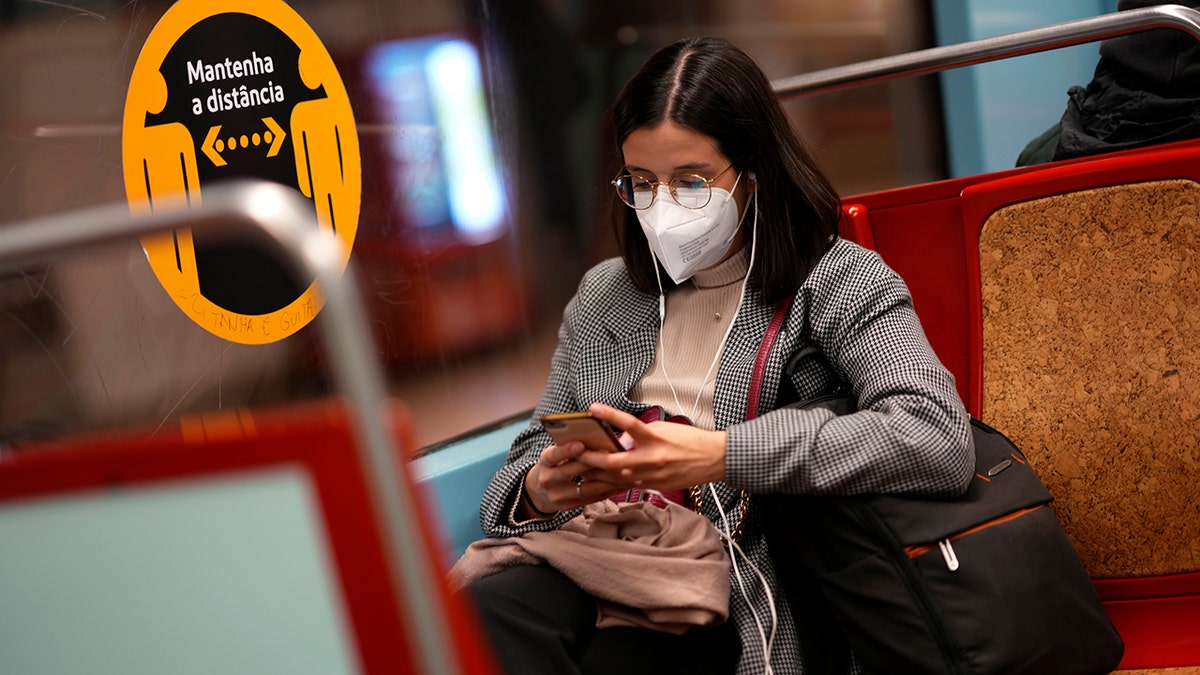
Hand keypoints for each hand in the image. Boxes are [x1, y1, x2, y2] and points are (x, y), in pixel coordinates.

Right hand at [523, 436, 630, 513]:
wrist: (541, 490)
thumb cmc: (557, 464)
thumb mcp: (557, 454)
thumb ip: (570, 447)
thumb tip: (597, 437)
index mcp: (544, 461)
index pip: (553, 455)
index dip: (566, 450)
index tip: (580, 444)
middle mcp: (547, 479)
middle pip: (570, 472)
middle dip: (592, 464)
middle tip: (613, 456)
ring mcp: (557, 496)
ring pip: (585, 488)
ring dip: (607, 480)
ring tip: (624, 471)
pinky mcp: (568, 507)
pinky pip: (592, 499)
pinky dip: (608, 491)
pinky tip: (622, 483)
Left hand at [572, 402, 727, 490]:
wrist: (713, 460)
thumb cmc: (690, 441)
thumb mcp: (663, 429)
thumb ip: (639, 434)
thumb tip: (619, 441)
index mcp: (655, 439)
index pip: (628, 424)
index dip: (609, 415)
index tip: (593, 407)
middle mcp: (651, 459)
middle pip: (613, 461)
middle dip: (590, 458)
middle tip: (575, 453)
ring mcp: (651, 476)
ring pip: (615, 478)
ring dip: (596, 475)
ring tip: (578, 470)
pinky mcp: (653, 487)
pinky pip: (626, 485)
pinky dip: (611, 483)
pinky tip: (598, 481)